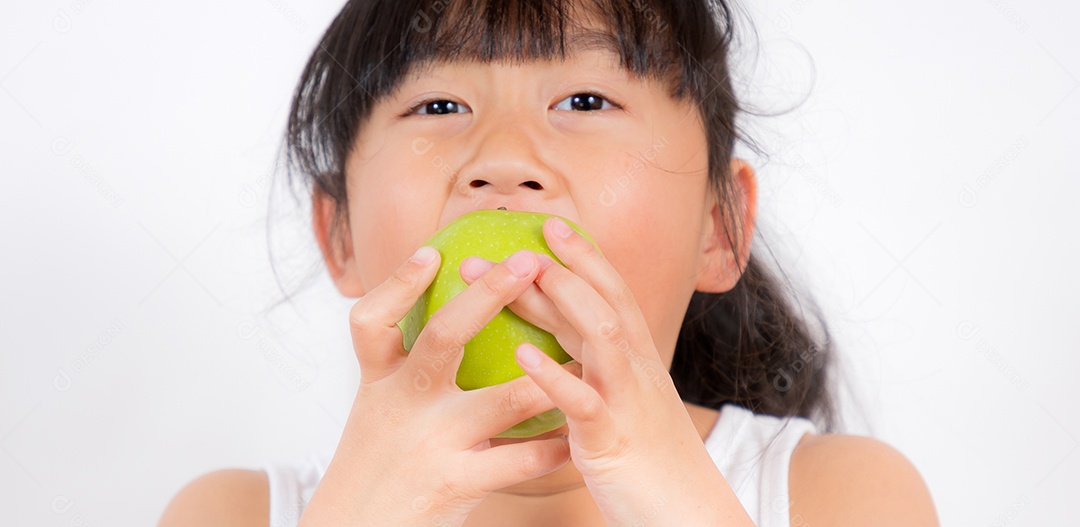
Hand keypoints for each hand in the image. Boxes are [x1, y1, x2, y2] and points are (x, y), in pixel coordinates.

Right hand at [300, 247, 580, 526]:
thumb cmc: (378, 461)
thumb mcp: (379, 406)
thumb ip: (406, 364)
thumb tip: (450, 309)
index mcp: (380, 380)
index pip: (372, 320)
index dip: (399, 283)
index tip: (434, 250)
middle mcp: (401, 403)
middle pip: (442, 337)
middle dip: (487, 297)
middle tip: (526, 263)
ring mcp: (429, 442)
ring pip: (498, 401)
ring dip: (546, 377)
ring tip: (581, 355)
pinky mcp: (454, 483)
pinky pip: (515, 461)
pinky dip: (550, 448)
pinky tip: (575, 437)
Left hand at [459, 217, 753, 525]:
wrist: (689, 515)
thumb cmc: (651, 464)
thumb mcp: (629, 406)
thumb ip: (601, 374)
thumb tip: (566, 351)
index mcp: (638, 361)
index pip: (613, 293)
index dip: (583, 257)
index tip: (549, 226)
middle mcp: (637, 370)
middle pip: (600, 301)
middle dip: (554, 266)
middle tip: (503, 245)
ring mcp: (628, 400)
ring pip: (600, 333)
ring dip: (556, 299)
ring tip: (513, 275)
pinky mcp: (614, 439)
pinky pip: (583, 401)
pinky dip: (553, 375)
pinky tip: (520, 356)